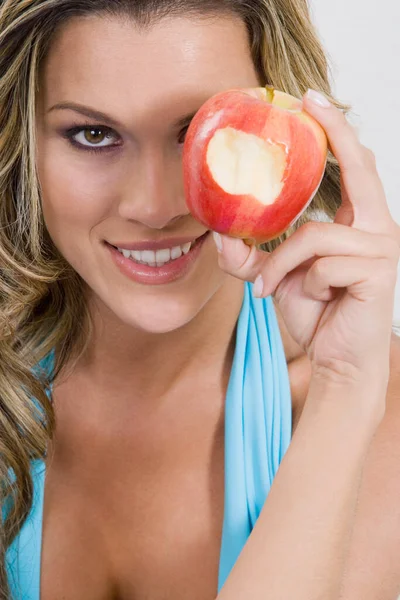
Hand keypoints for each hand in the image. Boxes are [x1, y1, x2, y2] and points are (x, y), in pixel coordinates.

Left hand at [214, 89, 399, 390]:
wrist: (337, 360)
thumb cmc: (316, 312)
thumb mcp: (276, 278)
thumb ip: (249, 256)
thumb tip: (219, 233)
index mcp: (359, 223)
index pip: (355, 167)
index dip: (338, 131)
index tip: (313, 99)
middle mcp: (378, 228)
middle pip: (360, 170)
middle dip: (337, 133)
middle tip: (309, 102)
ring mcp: (382, 249)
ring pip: (314, 236)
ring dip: (282, 265)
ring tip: (270, 288)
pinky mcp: (378, 273)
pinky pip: (319, 264)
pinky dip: (299, 283)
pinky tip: (309, 299)